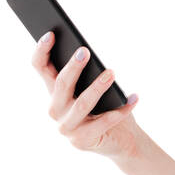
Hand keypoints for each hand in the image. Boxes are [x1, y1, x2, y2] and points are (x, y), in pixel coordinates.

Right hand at [32, 31, 139, 159]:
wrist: (121, 138)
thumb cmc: (108, 105)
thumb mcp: (96, 86)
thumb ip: (90, 73)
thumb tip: (89, 53)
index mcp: (55, 91)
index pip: (40, 68)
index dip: (42, 51)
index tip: (50, 34)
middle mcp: (55, 109)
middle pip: (61, 84)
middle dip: (73, 66)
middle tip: (86, 51)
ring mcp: (66, 127)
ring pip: (82, 103)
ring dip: (98, 87)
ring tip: (112, 73)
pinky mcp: (81, 141)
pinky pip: (102, 122)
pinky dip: (120, 110)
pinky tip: (133, 98)